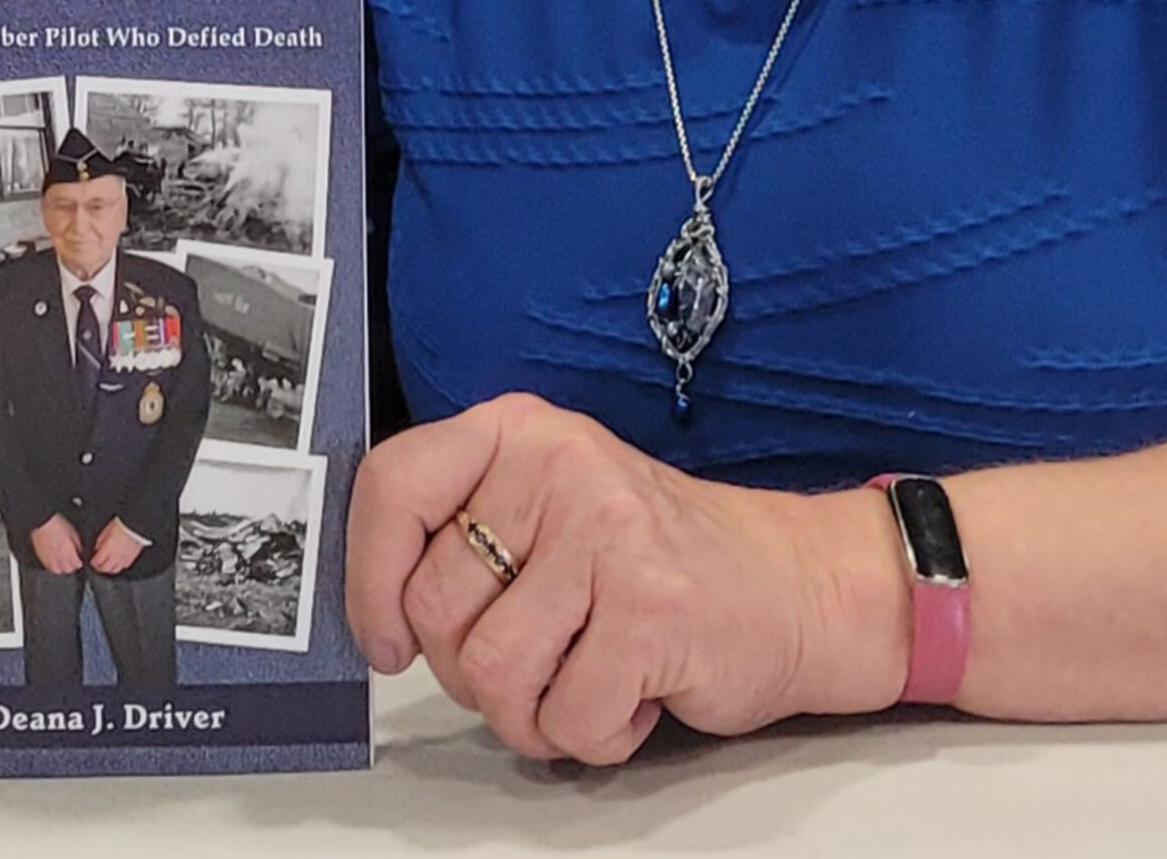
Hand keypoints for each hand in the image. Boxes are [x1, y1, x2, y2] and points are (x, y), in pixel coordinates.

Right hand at [28, 514, 86, 574]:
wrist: (42, 522)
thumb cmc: (56, 524)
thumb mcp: (72, 531)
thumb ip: (77, 543)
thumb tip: (80, 550)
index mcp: (68, 551)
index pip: (76, 565)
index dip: (79, 563)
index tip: (79, 560)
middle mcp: (59, 558)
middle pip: (68, 570)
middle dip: (71, 567)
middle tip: (72, 562)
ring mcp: (49, 559)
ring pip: (57, 571)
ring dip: (62, 568)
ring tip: (63, 563)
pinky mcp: (41, 557)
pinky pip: (48, 567)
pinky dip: (52, 567)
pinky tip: (54, 562)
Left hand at [90, 519, 147, 572]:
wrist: (137, 524)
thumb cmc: (123, 524)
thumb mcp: (107, 529)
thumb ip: (101, 540)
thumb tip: (97, 547)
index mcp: (108, 548)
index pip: (98, 561)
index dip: (93, 562)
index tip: (92, 561)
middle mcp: (116, 555)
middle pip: (105, 569)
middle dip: (99, 568)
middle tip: (98, 565)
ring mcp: (124, 558)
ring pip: (115, 570)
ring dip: (109, 569)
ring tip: (107, 566)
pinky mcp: (132, 558)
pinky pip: (124, 566)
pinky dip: (119, 566)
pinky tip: (118, 563)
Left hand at [347, 395, 905, 764]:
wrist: (798, 584)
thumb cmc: (658, 558)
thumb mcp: (548, 508)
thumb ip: (465, 533)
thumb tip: (377, 606)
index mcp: (518, 433)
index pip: (392, 485)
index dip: (368, 577)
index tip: (386, 638)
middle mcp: (558, 466)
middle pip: (436, 605)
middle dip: (472, 669)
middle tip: (537, 659)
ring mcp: (607, 534)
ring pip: (492, 673)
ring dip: (533, 712)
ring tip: (584, 678)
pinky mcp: (651, 608)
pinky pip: (567, 716)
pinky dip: (595, 734)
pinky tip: (632, 695)